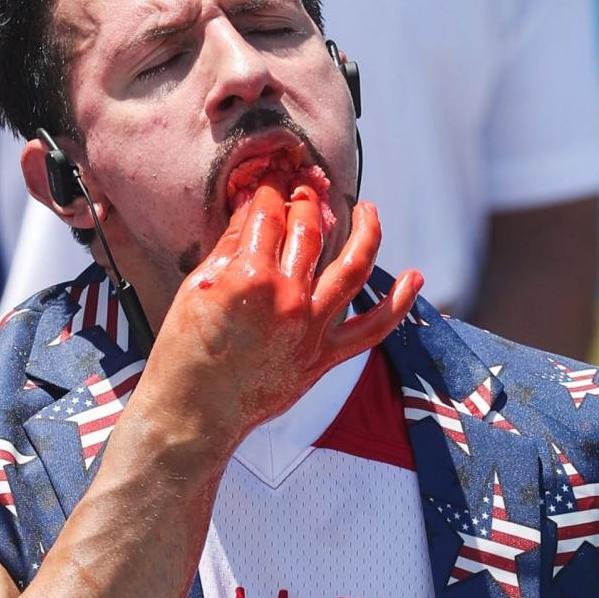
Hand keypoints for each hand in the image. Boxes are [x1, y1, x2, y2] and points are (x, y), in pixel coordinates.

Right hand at [149, 178, 421, 446]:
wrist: (194, 413)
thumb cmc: (185, 353)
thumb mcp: (196, 289)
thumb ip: (229, 247)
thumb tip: (252, 210)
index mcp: (250, 277)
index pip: (268, 217)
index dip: (271, 193)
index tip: (272, 184)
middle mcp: (288, 299)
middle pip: (310, 233)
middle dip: (309, 202)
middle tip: (307, 191)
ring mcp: (312, 329)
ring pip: (354, 268)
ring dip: (366, 232)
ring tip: (368, 209)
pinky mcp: (324, 357)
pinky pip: (372, 328)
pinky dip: (398, 304)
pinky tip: (414, 278)